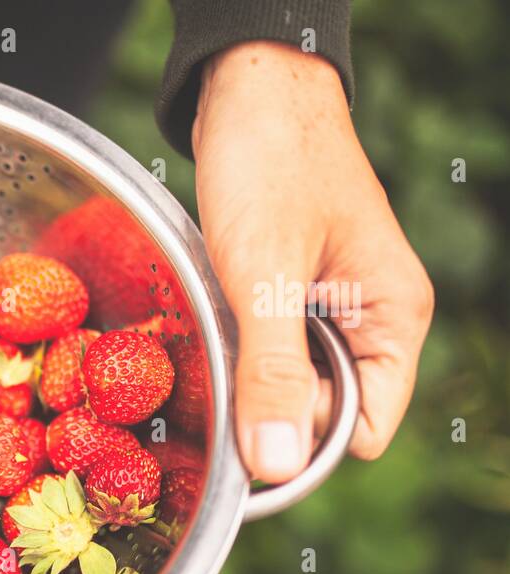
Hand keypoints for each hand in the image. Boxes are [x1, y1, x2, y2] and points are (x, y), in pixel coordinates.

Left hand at [193, 41, 432, 482]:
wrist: (250, 86)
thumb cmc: (270, 165)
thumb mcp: (264, 276)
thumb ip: (272, 371)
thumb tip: (274, 463)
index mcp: (391, 321)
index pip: (360, 431)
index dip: (301, 443)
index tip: (243, 431)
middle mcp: (368, 321)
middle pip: (319, 413)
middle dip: (266, 408)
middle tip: (214, 373)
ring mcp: (329, 306)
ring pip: (286, 380)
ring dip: (243, 375)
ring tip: (209, 337)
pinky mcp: (289, 291)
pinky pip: (264, 344)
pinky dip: (234, 345)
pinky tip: (206, 323)